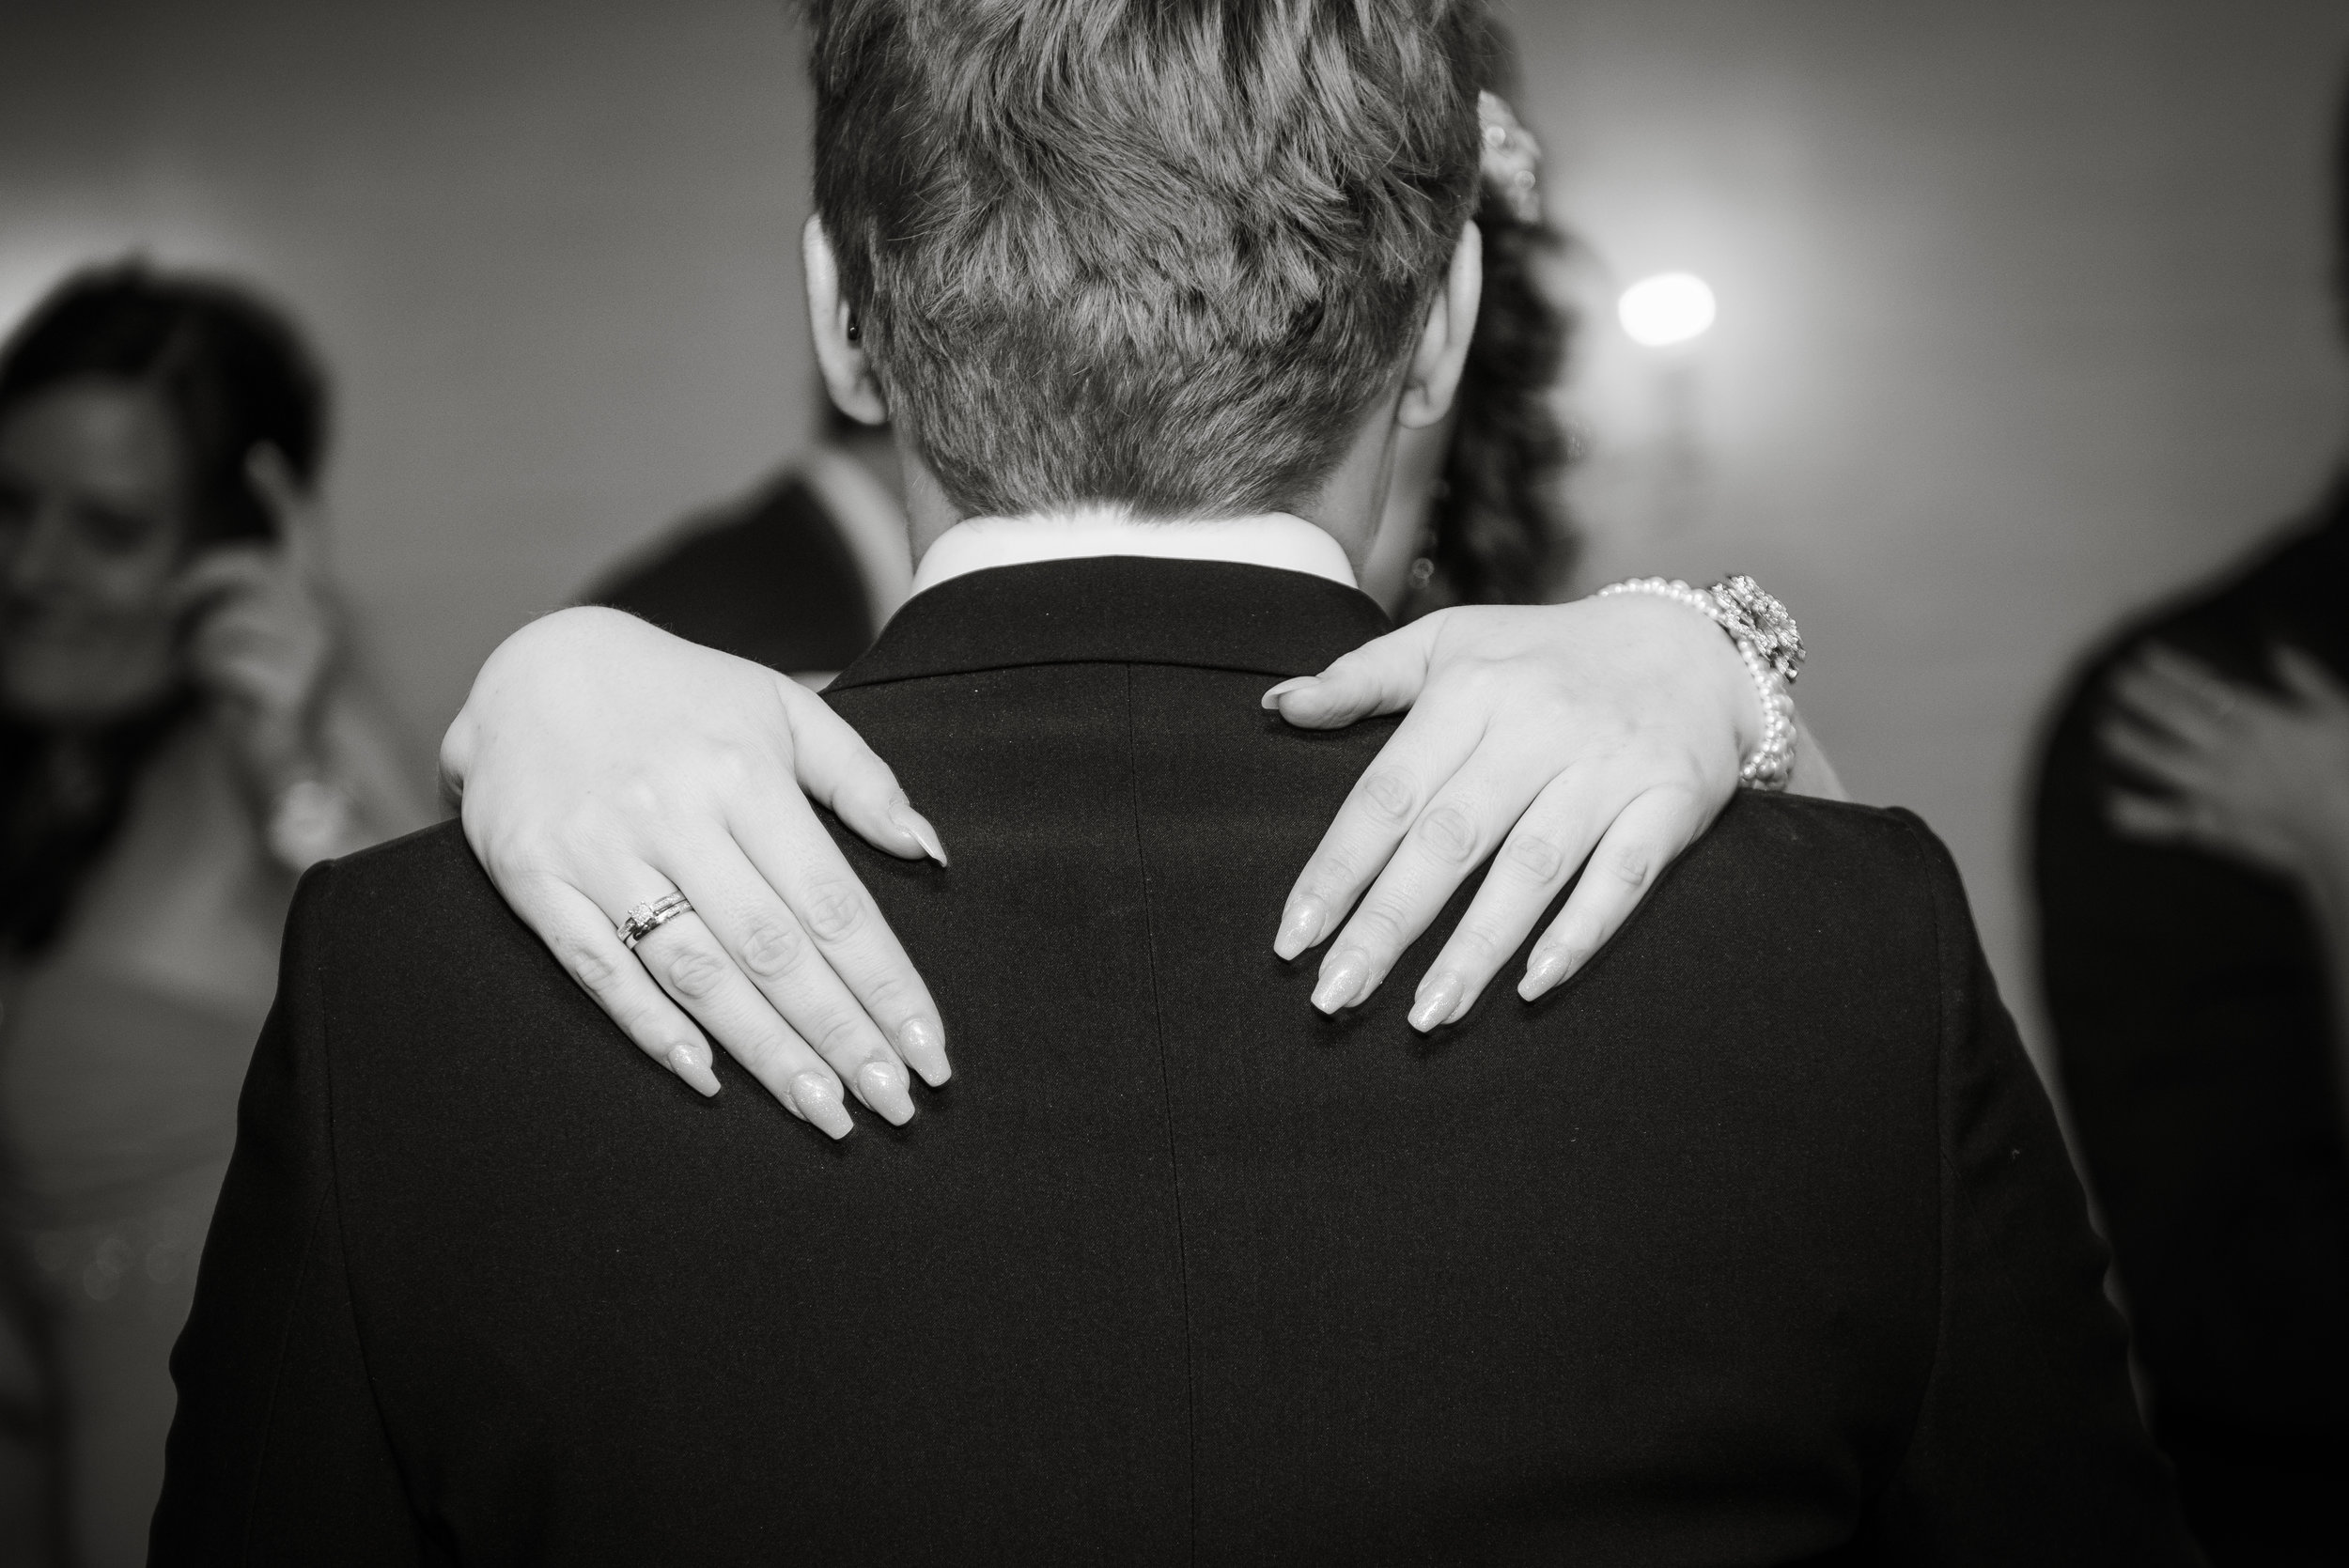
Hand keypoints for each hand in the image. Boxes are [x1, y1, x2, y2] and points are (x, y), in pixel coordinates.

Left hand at [175, 447, 339, 793]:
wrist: (296, 766)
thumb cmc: (267, 700)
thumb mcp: (260, 643)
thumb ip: (253, 606)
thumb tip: (205, 581)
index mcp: (319, 603)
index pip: (302, 536)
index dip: (280, 495)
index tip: (258, 458)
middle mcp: (324, 618)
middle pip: (245, 569)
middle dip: (197, 583)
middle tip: (168, 608)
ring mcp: (312, 651)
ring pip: (223, 623)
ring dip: (197, 651)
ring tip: (207, 677)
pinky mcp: (292, 683)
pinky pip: (219, 662)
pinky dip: (204, 680)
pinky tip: (220, 700)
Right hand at [441, 608, 950, 1136]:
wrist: (532, 667)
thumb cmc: (680, 697)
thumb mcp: (779, 707)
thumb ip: (860, 778)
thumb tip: (930, 851)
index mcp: (742, 772)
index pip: (832, 902)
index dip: (885, 985)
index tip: (930, 1051)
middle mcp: (672, 814)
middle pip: (772, 950)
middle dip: (839, 1036)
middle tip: (893, 1106)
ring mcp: (598, 850)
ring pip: (694, 971)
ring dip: (764, 1051)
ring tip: (823, 1110)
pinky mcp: (533, 878)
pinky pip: (599, 968)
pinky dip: (651, 1028)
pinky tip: (706, 1077)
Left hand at [1263, 592, 1758, 1029]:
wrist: (1691, 647)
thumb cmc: (1544, 658)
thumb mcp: (1450, 643)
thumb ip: (1362, 677)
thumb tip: (1278, 706)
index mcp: (1472, 688)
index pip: (1389, 793)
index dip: (1339, 869)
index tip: (1293, 939)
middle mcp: (1539, 725)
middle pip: (1450, 838)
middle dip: (1388, 924)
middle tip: (1335, 994)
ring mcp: (1608, 766)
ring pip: (1532, 868)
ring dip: (1476, 948)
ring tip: (1426, 1014)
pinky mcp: (1671, 801)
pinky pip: (1623, 877)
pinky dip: (1581, 932)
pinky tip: (1534, 984)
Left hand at [2103, 645, 2348, 886]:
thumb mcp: (2341, 713)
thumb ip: (2307, 680)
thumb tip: (2278, 650)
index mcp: (2261, 721)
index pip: (2205, 687)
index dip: (2170, 669)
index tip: (2143, 655)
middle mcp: (2231, 751)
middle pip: (2175, 717)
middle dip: (2141, 696)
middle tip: (2114, 681)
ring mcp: (2219, 789)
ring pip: (2163, 761)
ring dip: (2131, 744)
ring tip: (2105, 731)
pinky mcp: (2217, 825)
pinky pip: (2169, 818)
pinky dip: (2138, 812)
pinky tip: (2110, 805)